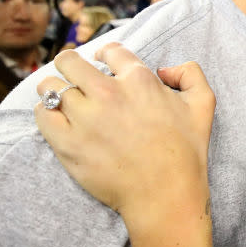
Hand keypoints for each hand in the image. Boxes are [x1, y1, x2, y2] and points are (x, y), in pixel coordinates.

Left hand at [35, 43, 215, 228]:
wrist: (165, 195)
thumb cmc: (185, 153)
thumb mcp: (203, 104)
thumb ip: (190, 73)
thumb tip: (165, 69)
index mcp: (138, 79)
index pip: (109, 51)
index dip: (105, 56)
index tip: (102, 66)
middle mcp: (108, 93)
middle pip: (69, 61)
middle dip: (71, 66)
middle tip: (75, 79)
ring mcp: (85, 117)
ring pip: (50, 85)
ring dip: (55, 89)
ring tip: (63, 101)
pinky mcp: (68, 143)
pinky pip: (42, 113)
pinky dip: (46, 112)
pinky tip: (56, 118)